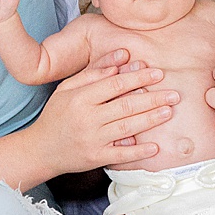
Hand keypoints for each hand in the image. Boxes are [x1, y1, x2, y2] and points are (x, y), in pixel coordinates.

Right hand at [27, 51, 175, 173]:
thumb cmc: (56, 115)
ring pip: (127, 127)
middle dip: (152, 98)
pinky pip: (121, 154)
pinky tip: (155, 146)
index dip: (138, 77)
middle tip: (174, 94)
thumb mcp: (68, 88)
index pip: (114, 84)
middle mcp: (87, 118)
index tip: (157, 72)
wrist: (40, 149)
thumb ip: (94, 72)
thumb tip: (122, 56)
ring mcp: (92, 139)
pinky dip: (138, 151)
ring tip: (169, 111)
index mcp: (80, 97)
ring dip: (150, 119)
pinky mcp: (95, 158)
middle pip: (125, 105)